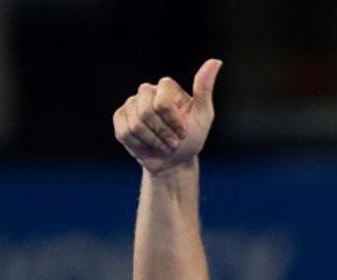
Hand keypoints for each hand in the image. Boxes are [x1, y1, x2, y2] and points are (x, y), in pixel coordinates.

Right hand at [113, 59, 221, 173]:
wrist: (174, 161)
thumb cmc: (191, 137)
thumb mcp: (203, 115)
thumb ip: (204, 89)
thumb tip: (216, 61)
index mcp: (166, 86)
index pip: (162, 103)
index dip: (173, 123)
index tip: (183, 133)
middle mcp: (147, 91)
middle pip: (146, 113)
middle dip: (162, 134)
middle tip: (173, 142)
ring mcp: (131, 104)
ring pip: (135, 125)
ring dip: (153, 142)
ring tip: (162, 145)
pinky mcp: (120, 118)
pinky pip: (124, 133)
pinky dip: (138, 145)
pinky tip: (147, 145)